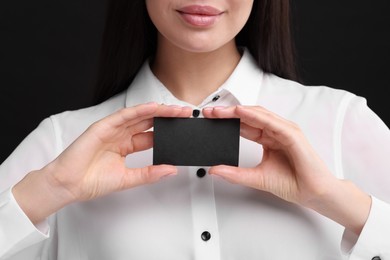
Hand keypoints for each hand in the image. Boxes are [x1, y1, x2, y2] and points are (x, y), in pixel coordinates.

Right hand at [13, 103, 191, 222]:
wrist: (69, 185)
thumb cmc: (92, 181)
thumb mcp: (128, 178)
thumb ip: (149, 173)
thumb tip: (170, 169)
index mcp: (126, 146)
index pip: (152, 136)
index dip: (168, 132)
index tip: (184, 131)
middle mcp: (121, 135)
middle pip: (149, 123)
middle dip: (168, 118)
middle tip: (186, 115)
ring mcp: (113, 129)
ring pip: (140, 116)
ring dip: (159, 111)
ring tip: (177, 110)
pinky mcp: (103, 126)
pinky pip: (124, 115)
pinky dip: (140, 110)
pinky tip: (155, 107)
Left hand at [203, 105, 370, 233]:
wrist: (313, 193)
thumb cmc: (292, 183)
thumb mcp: (256, 177)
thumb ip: (235, 173)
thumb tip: (214, 170)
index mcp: (268, 139)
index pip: (244, 126)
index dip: (226, 122)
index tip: (209, 120)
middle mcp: (275, 132)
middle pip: (248, 117)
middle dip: (228, 113)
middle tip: (209, 113)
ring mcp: (284, 131)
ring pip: (258, 115)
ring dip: (237, 111)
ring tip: (219, 111)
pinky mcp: (292, 134)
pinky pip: (271, 122)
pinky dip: (255, 116)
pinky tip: (240, 112)